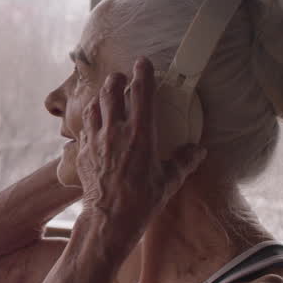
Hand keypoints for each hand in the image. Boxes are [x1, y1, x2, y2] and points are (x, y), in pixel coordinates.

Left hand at [74, 58, 205, 236]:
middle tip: (121, 77)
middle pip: (111, 92)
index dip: (143, 73)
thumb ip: (184, 162)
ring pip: (93, 106)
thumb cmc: (142, 202)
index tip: (143, 62)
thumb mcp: (168, 182)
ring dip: (100, 97)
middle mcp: (116, 132)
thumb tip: (199, 151)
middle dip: (116, 79)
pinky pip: (84, 127)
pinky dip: (90, 120)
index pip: (142, 93)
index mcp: (141, 134)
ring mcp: (96, 141)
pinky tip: (95, 123)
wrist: (109, 220)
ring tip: (106, 95)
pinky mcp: (82, 152)